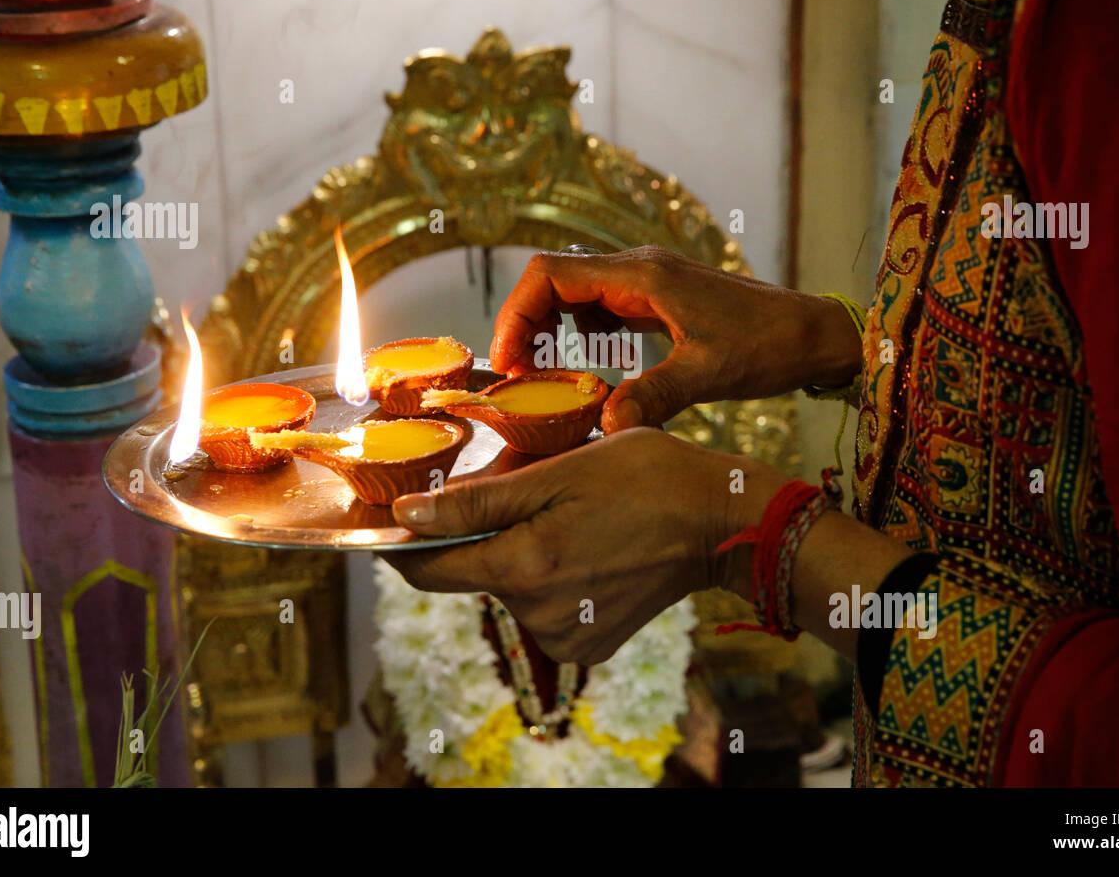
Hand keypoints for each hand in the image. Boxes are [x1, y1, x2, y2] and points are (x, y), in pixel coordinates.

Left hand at [383, 428, 786, 663]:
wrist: (721, 523)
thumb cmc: (647, 479)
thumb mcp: (557, 472)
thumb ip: (476, 501)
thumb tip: (406, 515)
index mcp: (525, 569)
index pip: (428, 570)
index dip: (403, 545)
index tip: (396, 519)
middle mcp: (538, 616)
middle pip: (473, 574)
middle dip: (483, 533)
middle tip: (526, 488)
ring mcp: (566, 636)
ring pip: (509, 588)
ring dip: (519, 553)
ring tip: (567, 514)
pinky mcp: (589, 644)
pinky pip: (542, 607)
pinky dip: (550, 576)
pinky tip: (586, 546)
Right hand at [490, 246, 861, 431]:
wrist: (813, 335)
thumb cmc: (768, 346)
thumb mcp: (709, 374)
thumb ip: (655, 396)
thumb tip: (604, 426)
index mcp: (641, 276)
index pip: (550, 274)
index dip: (516, 314)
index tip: (506, 362)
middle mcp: (638, 270)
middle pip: (554, 282)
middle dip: (526, 325)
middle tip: (518, 378)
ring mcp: (647, 283)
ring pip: (574, 295)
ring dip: (551, 330)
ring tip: (546, 378)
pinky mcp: (658, 301)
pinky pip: (602, 309)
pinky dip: (582, 337)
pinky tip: (590, 371)